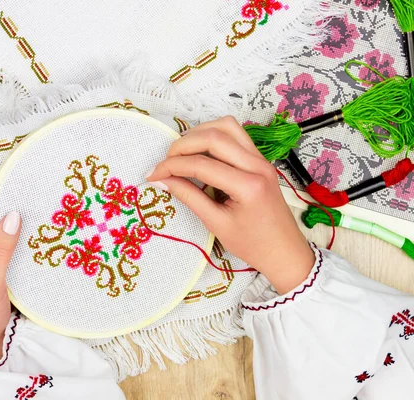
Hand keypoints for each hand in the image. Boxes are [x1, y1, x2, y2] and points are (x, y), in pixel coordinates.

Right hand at [147, 116, 313, 293]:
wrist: (285, 251)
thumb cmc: (252, 244)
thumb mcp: (216, 224)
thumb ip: (189, 197)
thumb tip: (162, 180)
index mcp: (247, 186)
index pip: (202, 164)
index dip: (172, 166)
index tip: (153, 175)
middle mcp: (257, 165)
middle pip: (214, 136)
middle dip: (183, 145)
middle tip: (165, 162)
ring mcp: (261, 159)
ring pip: (226, 127)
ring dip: (199, 133)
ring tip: (181, 153)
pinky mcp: (260, 159)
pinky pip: (235, 135)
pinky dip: (213, 137)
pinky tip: (200, 153)